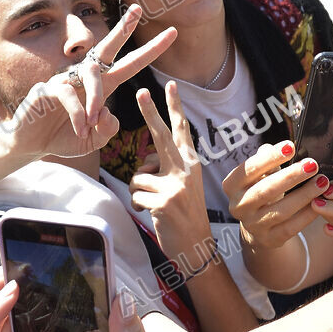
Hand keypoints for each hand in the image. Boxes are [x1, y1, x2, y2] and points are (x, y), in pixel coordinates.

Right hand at [2, 4, 177, 159]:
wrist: (32, 146)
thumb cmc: (65, 138)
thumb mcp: (95, 139)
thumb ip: (108, 128)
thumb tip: (109, 113)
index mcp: (102, 86)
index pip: (130, 63)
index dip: (151, 50)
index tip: (172, 33)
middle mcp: (85, 77)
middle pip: (107, 48)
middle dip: (123, 28)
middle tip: (138, 8)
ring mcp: (65, 79)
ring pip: (91, 74)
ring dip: (96, 98)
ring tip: (93, 122)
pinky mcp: (48, 88)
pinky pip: (68, 94)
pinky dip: (78, 115)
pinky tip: (80, 129)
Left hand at [129, 81, 211, 268]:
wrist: (196, 247)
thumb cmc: (185, 217)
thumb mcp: (182, 188)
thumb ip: (165, 170)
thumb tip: (146, 165)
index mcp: (191, 164)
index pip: (181, 130)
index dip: (175, 107)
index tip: (170, 85)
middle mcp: (186, 170)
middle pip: (161, 135)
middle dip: (150, 111)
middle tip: (140, 90)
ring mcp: (175, 185)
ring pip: (138, 177)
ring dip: (139, 193)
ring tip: (155, 206)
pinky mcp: (163, 201)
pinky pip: (136, 196)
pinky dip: (139, 208)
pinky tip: (154, 216)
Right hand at [222, 141, 331, 250]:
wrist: (259, 224)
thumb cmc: (263, 188)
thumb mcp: (260, 173)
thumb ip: (268, 159)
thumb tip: (280, 147)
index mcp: (232, 185)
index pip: (249, 169)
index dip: (269, 158)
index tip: (290, 146)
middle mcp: (238, 206)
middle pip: (265, 190)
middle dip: (291, 176)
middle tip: (312, 164)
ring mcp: (253, 225)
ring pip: (281, 210)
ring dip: (304, 195)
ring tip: (322, 181)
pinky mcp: (269, 239)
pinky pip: (291, 227)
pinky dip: (307, 214)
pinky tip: (320, 201)